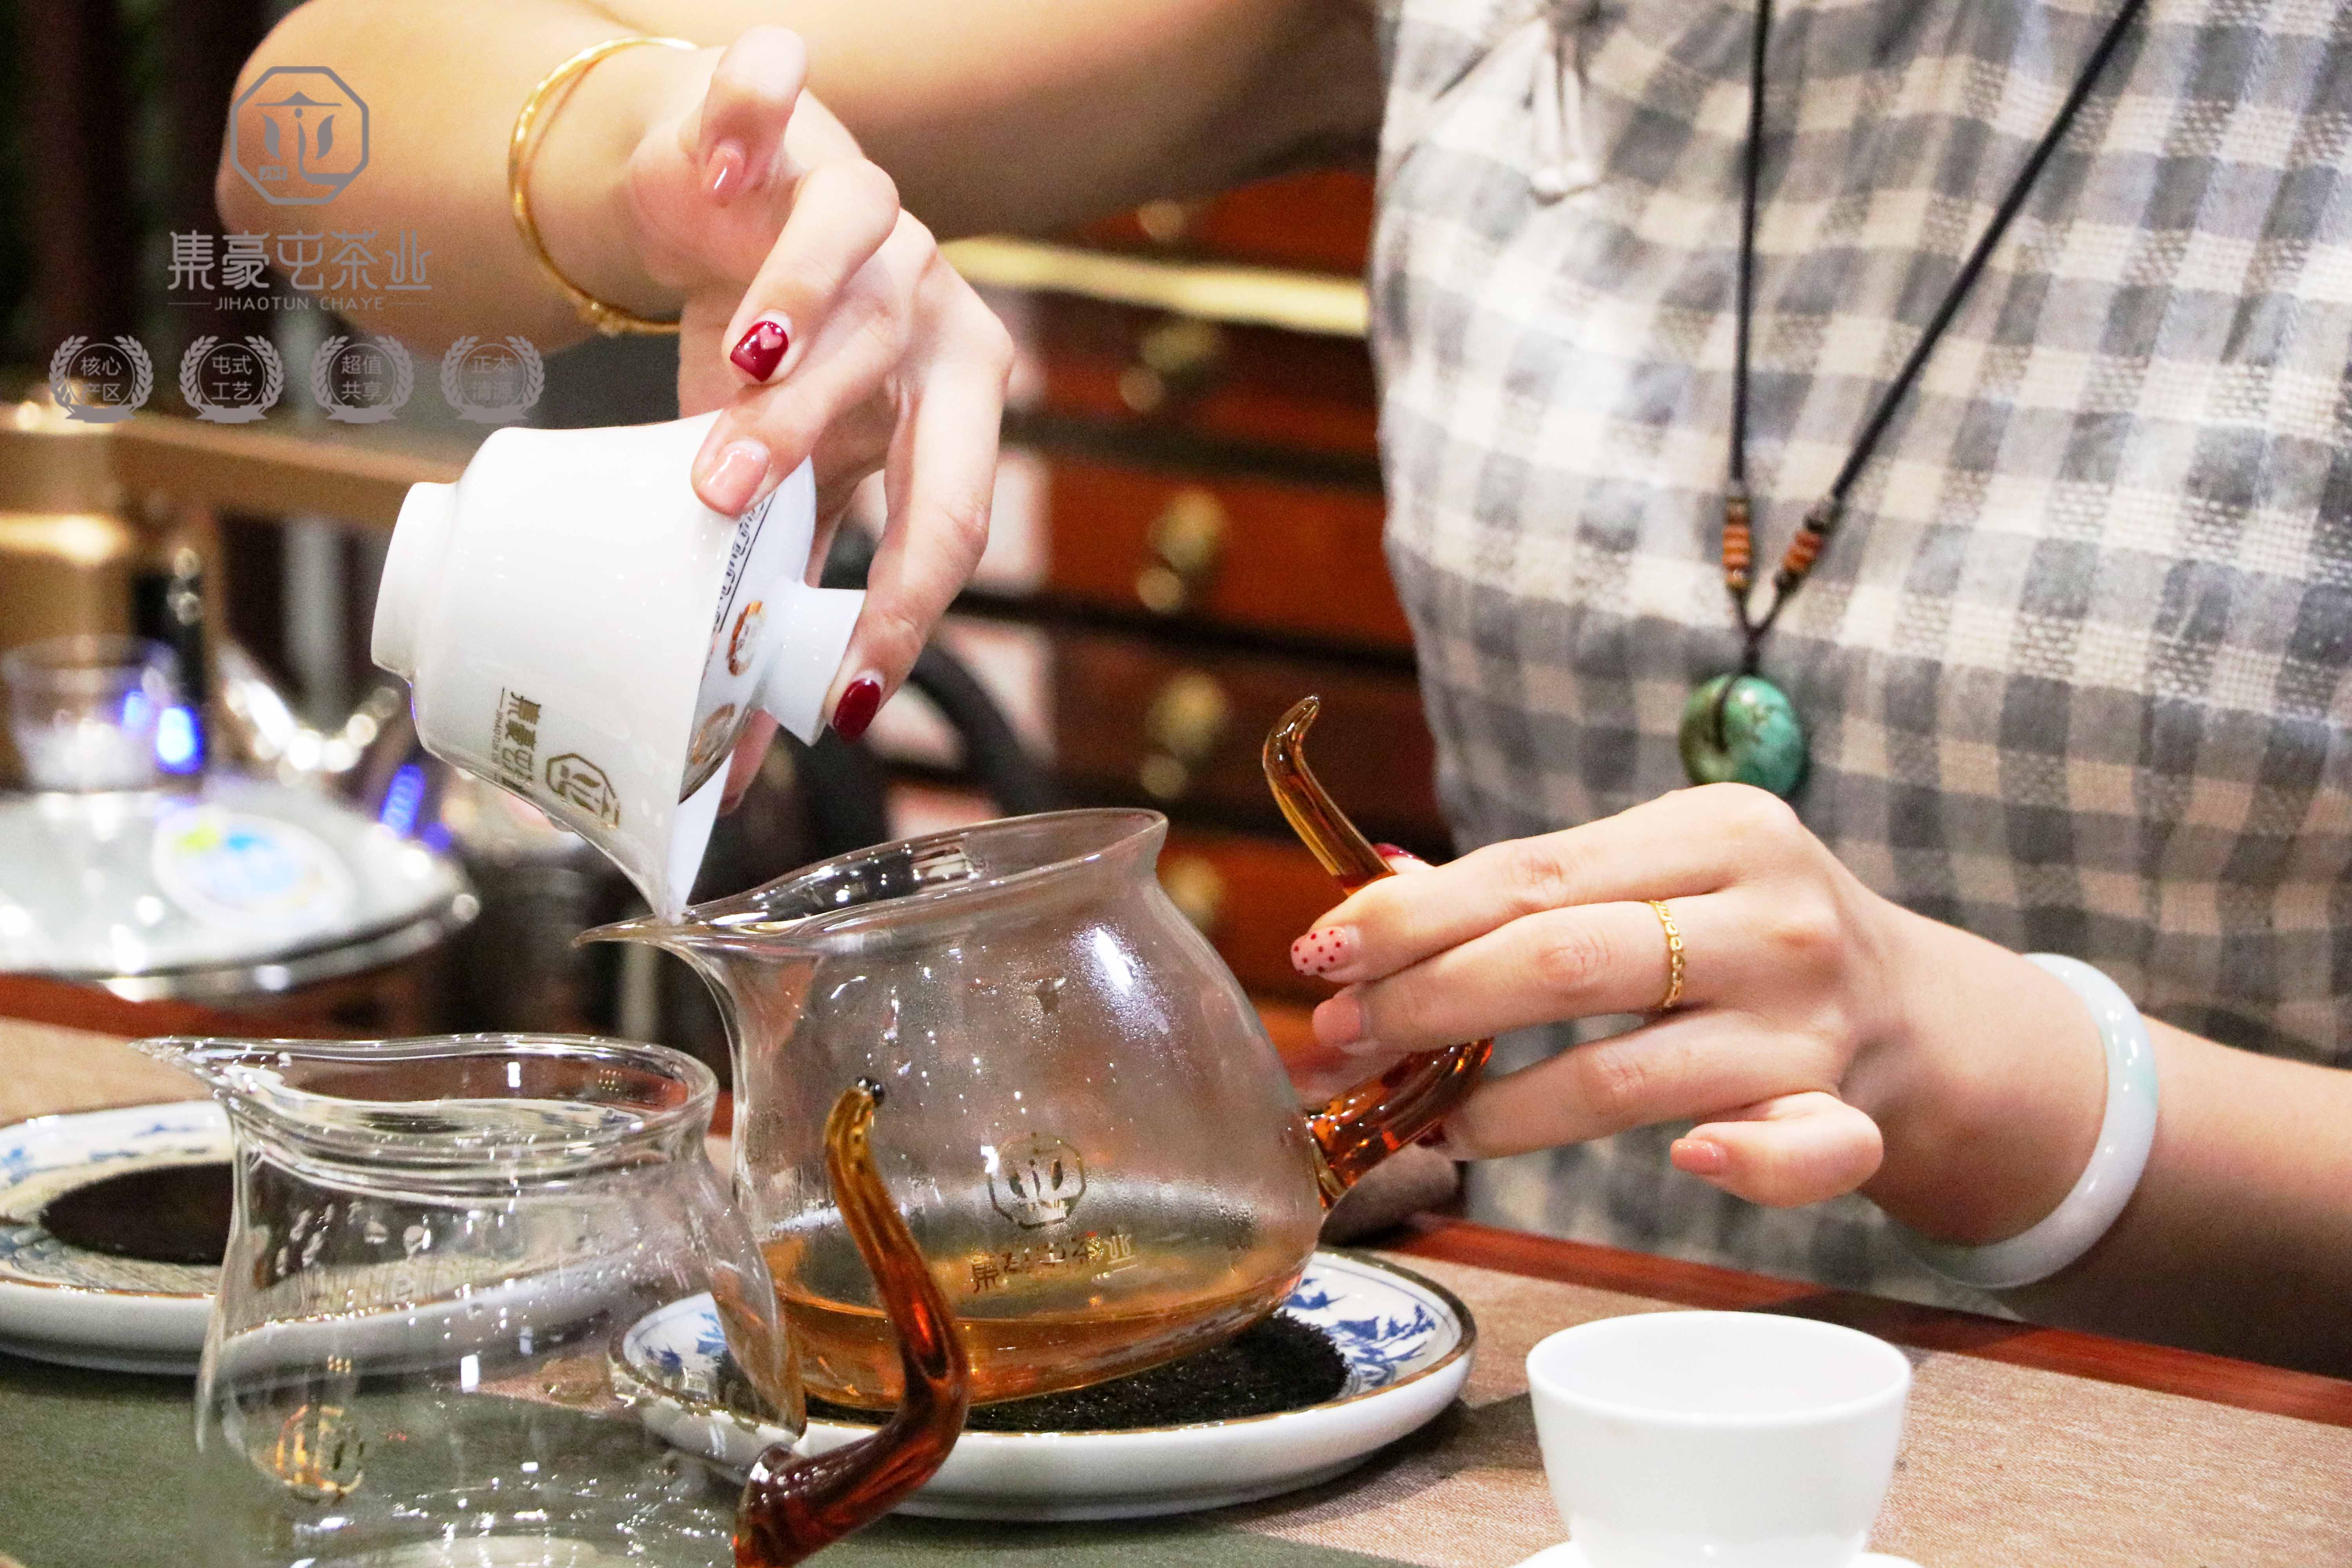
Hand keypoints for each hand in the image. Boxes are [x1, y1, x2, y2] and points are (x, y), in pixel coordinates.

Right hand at [621, 27, 1013, 790]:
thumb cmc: (780, 363)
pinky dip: (751, 120)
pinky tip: (724, 164)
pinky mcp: (794, 124)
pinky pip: (778, 105)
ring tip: (729, 371)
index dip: (905, 600)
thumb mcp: (791, 473)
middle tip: (728, 497)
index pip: (951, 514)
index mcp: (953, 401)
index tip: (848, 688)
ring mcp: (871, 207)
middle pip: (898, 380)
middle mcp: (929, 302)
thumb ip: (784, 584)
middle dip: (815, 439)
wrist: (730, 214)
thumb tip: (747, 758)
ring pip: (848, 257)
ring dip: (790, 316)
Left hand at [1288, 785, 2105, 1234]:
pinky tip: (1686, 1160)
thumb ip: (1535, 890)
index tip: (1320, 951)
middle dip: (1430, 1005)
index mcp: (1716, 828)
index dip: (1412, 917)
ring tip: (1421, 1118)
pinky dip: (1745, 1162)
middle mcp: (1771, 913)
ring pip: (1630, 1071)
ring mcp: (1812, 1018)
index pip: (1532, 872)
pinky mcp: (1849, 1109)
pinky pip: (1801, 1148)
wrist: (1914, 1011)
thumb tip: (1366, 900)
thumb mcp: (1660, 875)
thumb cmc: (1741, 934)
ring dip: (1504, 1107)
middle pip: (1565, 960)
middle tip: (1339, 1039)